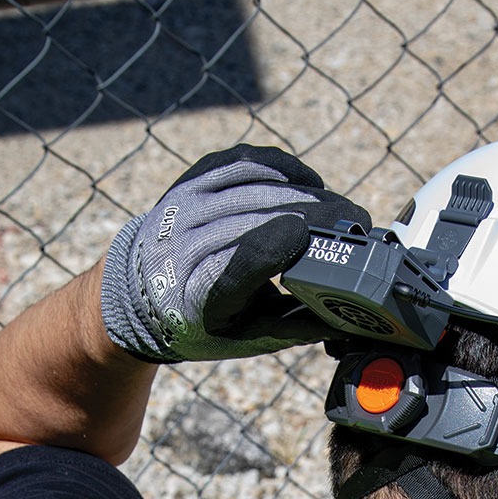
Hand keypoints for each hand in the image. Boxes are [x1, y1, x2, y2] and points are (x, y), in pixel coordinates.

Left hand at [101, 144, 371, 361]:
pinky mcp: (196, 178)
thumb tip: (355, 317)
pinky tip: (309, 183)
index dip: (274, 244)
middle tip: (358, 224)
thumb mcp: (247, 337)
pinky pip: (246, 160)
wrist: (139, 293)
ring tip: (341, 210)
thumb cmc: (202, 321)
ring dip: (309, 193)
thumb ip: (299, 326)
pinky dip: (283, 168)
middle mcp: (186, 242)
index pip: (238, 261)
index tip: (310, 238)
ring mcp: (188, 203)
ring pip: (259, 184)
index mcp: (200, 293)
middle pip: (259, 216)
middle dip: (316, 215)